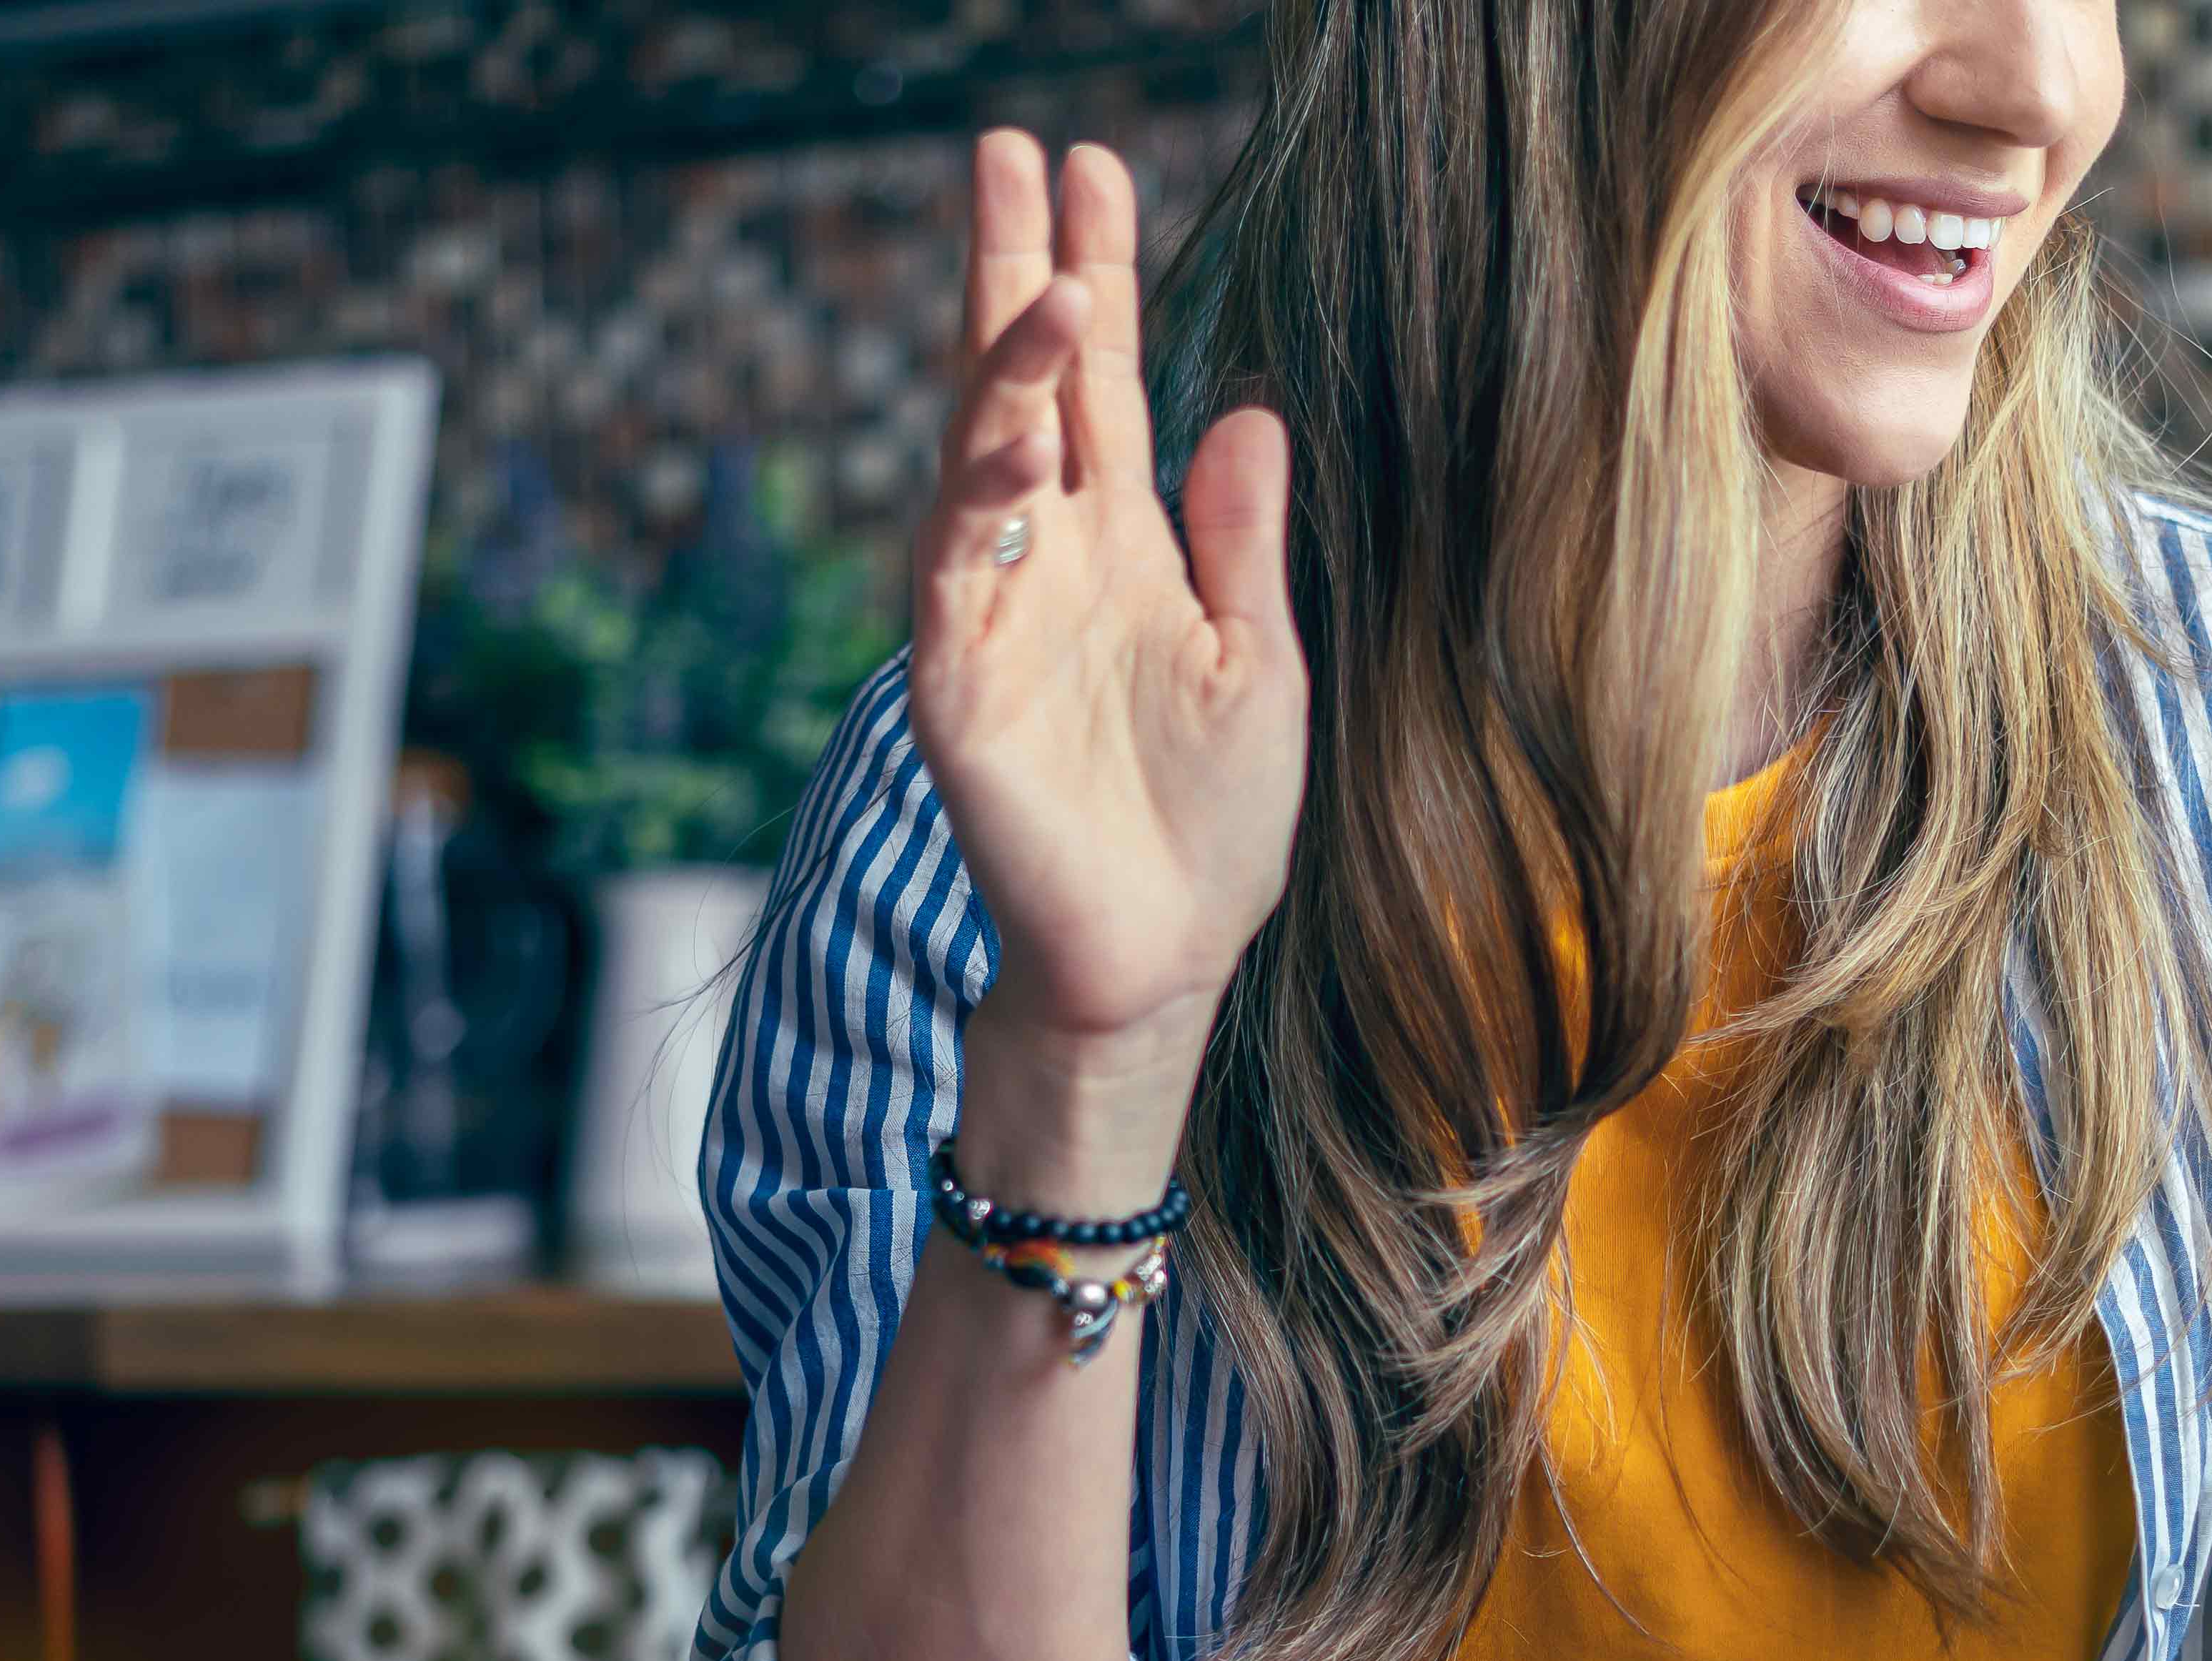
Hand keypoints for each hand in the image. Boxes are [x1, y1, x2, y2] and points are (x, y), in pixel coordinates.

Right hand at [910, 129, 1308, 1086]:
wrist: (1161, 960)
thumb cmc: (1210, 828)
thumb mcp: (1256, 660)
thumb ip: (1239, 540)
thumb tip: (1245, 409)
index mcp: (1127, 548)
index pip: (1107, 387)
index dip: (1099, 279)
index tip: (1088, 170)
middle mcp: (1051, 560)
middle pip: (1026, 388)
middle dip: (1018, 271)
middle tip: (1013, 149)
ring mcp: (995, 615)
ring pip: (984, 461)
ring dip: (1011, 370)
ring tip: (1052, 282)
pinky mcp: (957, 685)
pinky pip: (955, 569)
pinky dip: (978, 494)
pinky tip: (1014, 428)